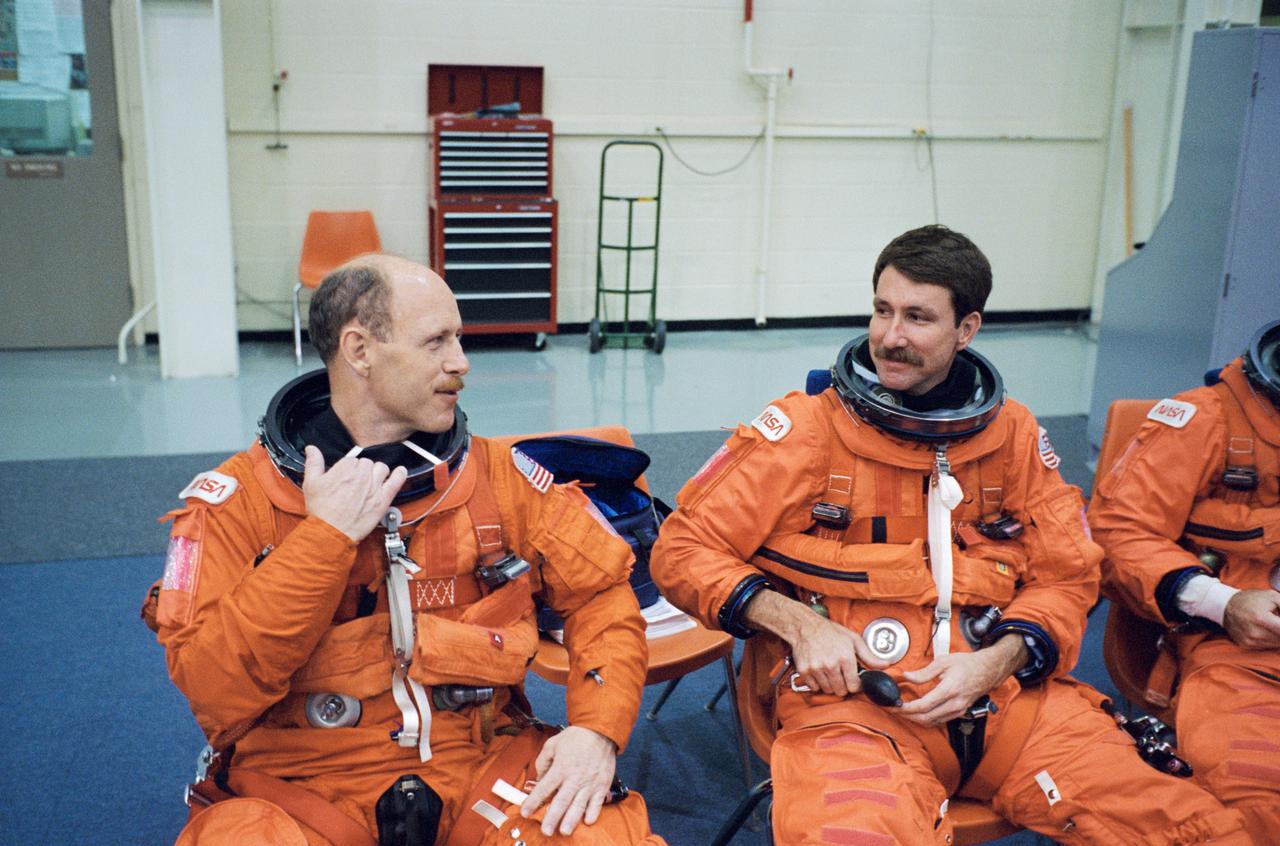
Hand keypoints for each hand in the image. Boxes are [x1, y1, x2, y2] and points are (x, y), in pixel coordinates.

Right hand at [301, 445, 406, 541]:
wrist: (331, 531)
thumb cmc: (321, 510)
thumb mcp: (311, 483)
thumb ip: (313, 463)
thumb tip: (312, 449)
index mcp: (345, 469)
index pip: (352, 460)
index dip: (348, 469)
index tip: (346, 477)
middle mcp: (361, 475)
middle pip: (367, 463)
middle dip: (362, 470)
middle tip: (356, 482)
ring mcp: (374, 487)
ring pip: (382, 468)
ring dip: (377, 472)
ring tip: (371, 481)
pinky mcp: (382, 499)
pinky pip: (396, 482)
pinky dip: (400, 475)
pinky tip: (400, 472)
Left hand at [520, 726, 616, 835]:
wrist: (600, 730)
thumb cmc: (575, 737)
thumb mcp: (552, 744)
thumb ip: (542, 761)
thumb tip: (539, 778)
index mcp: (561, 768)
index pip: (543, 788)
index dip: (533, 801)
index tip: (525, 812)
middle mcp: (575, 778)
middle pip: (561, 801)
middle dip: (552, 818)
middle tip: (545, 831)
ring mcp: (590, 783)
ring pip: (579, 805)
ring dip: (571, 820)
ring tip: (564, 831)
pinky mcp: (602, 785)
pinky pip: (598, 802)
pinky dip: (593, 813)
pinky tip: (587, 821)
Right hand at [791, 612, 888, 696]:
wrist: (805, 626)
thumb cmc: (830, 631)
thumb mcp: (853, 640)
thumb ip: (869, 656)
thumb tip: (885, 665)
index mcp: (845, 657)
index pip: (854, 686)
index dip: (856, 685)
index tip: (854, 681)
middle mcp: (830, 664)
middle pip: (841, 691)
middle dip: (843, 685)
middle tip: (841, 675)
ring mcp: (816, 668)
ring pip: (827, 690)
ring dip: (830, 685)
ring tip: (830, 672)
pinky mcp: (804, 670)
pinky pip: (814, 687)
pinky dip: (817, 684)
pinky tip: (820, 673)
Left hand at [897, 635, 1026, 725]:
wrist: (988, 670)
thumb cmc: (968, 664)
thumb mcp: (943, 662)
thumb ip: (923, 672)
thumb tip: (907, 676)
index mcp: (949, 690)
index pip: (924, 705)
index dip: (906, 708)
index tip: (895, 705)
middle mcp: (954, 704)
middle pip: (926, 718)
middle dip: (907, 716)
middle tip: (894, 709)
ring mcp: (958, 710)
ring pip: (932, 722)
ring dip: (915, 719)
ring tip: (902, 711)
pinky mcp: (960, 713)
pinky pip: (940, 721)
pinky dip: (926, 719)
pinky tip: (917, 712)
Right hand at [1223, 589, 1279, 649]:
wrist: (1226, 606)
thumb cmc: (1251, 599)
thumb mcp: (1272, 596)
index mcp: (1261, 618)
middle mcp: (1254, 632)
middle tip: (1276, 620)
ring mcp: (1250, 641)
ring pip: (1277, 644)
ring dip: (1279, 635)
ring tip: (1272, 623)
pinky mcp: (1246, 645)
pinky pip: (1267, 646)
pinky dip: (1271, 639)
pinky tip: (1266, 629)